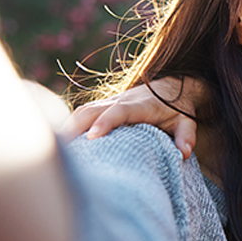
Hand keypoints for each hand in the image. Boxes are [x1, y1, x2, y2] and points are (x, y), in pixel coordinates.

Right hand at [59, 77, 204, 158]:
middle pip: (92, 109)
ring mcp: (110, 103)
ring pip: (83, 111)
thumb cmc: (179, 109)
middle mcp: (122, 101)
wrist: (173, 86)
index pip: (119, 111)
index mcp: (141, 105)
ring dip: (68, 128)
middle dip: (75, 126)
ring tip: (54, 151)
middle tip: (61, 150)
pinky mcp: (104, 107)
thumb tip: (183, 153)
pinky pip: (83, 115)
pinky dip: (70, 127)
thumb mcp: (187, 121)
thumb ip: (186, 135)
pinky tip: (61, 146)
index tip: (92, 137)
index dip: (105, 122)